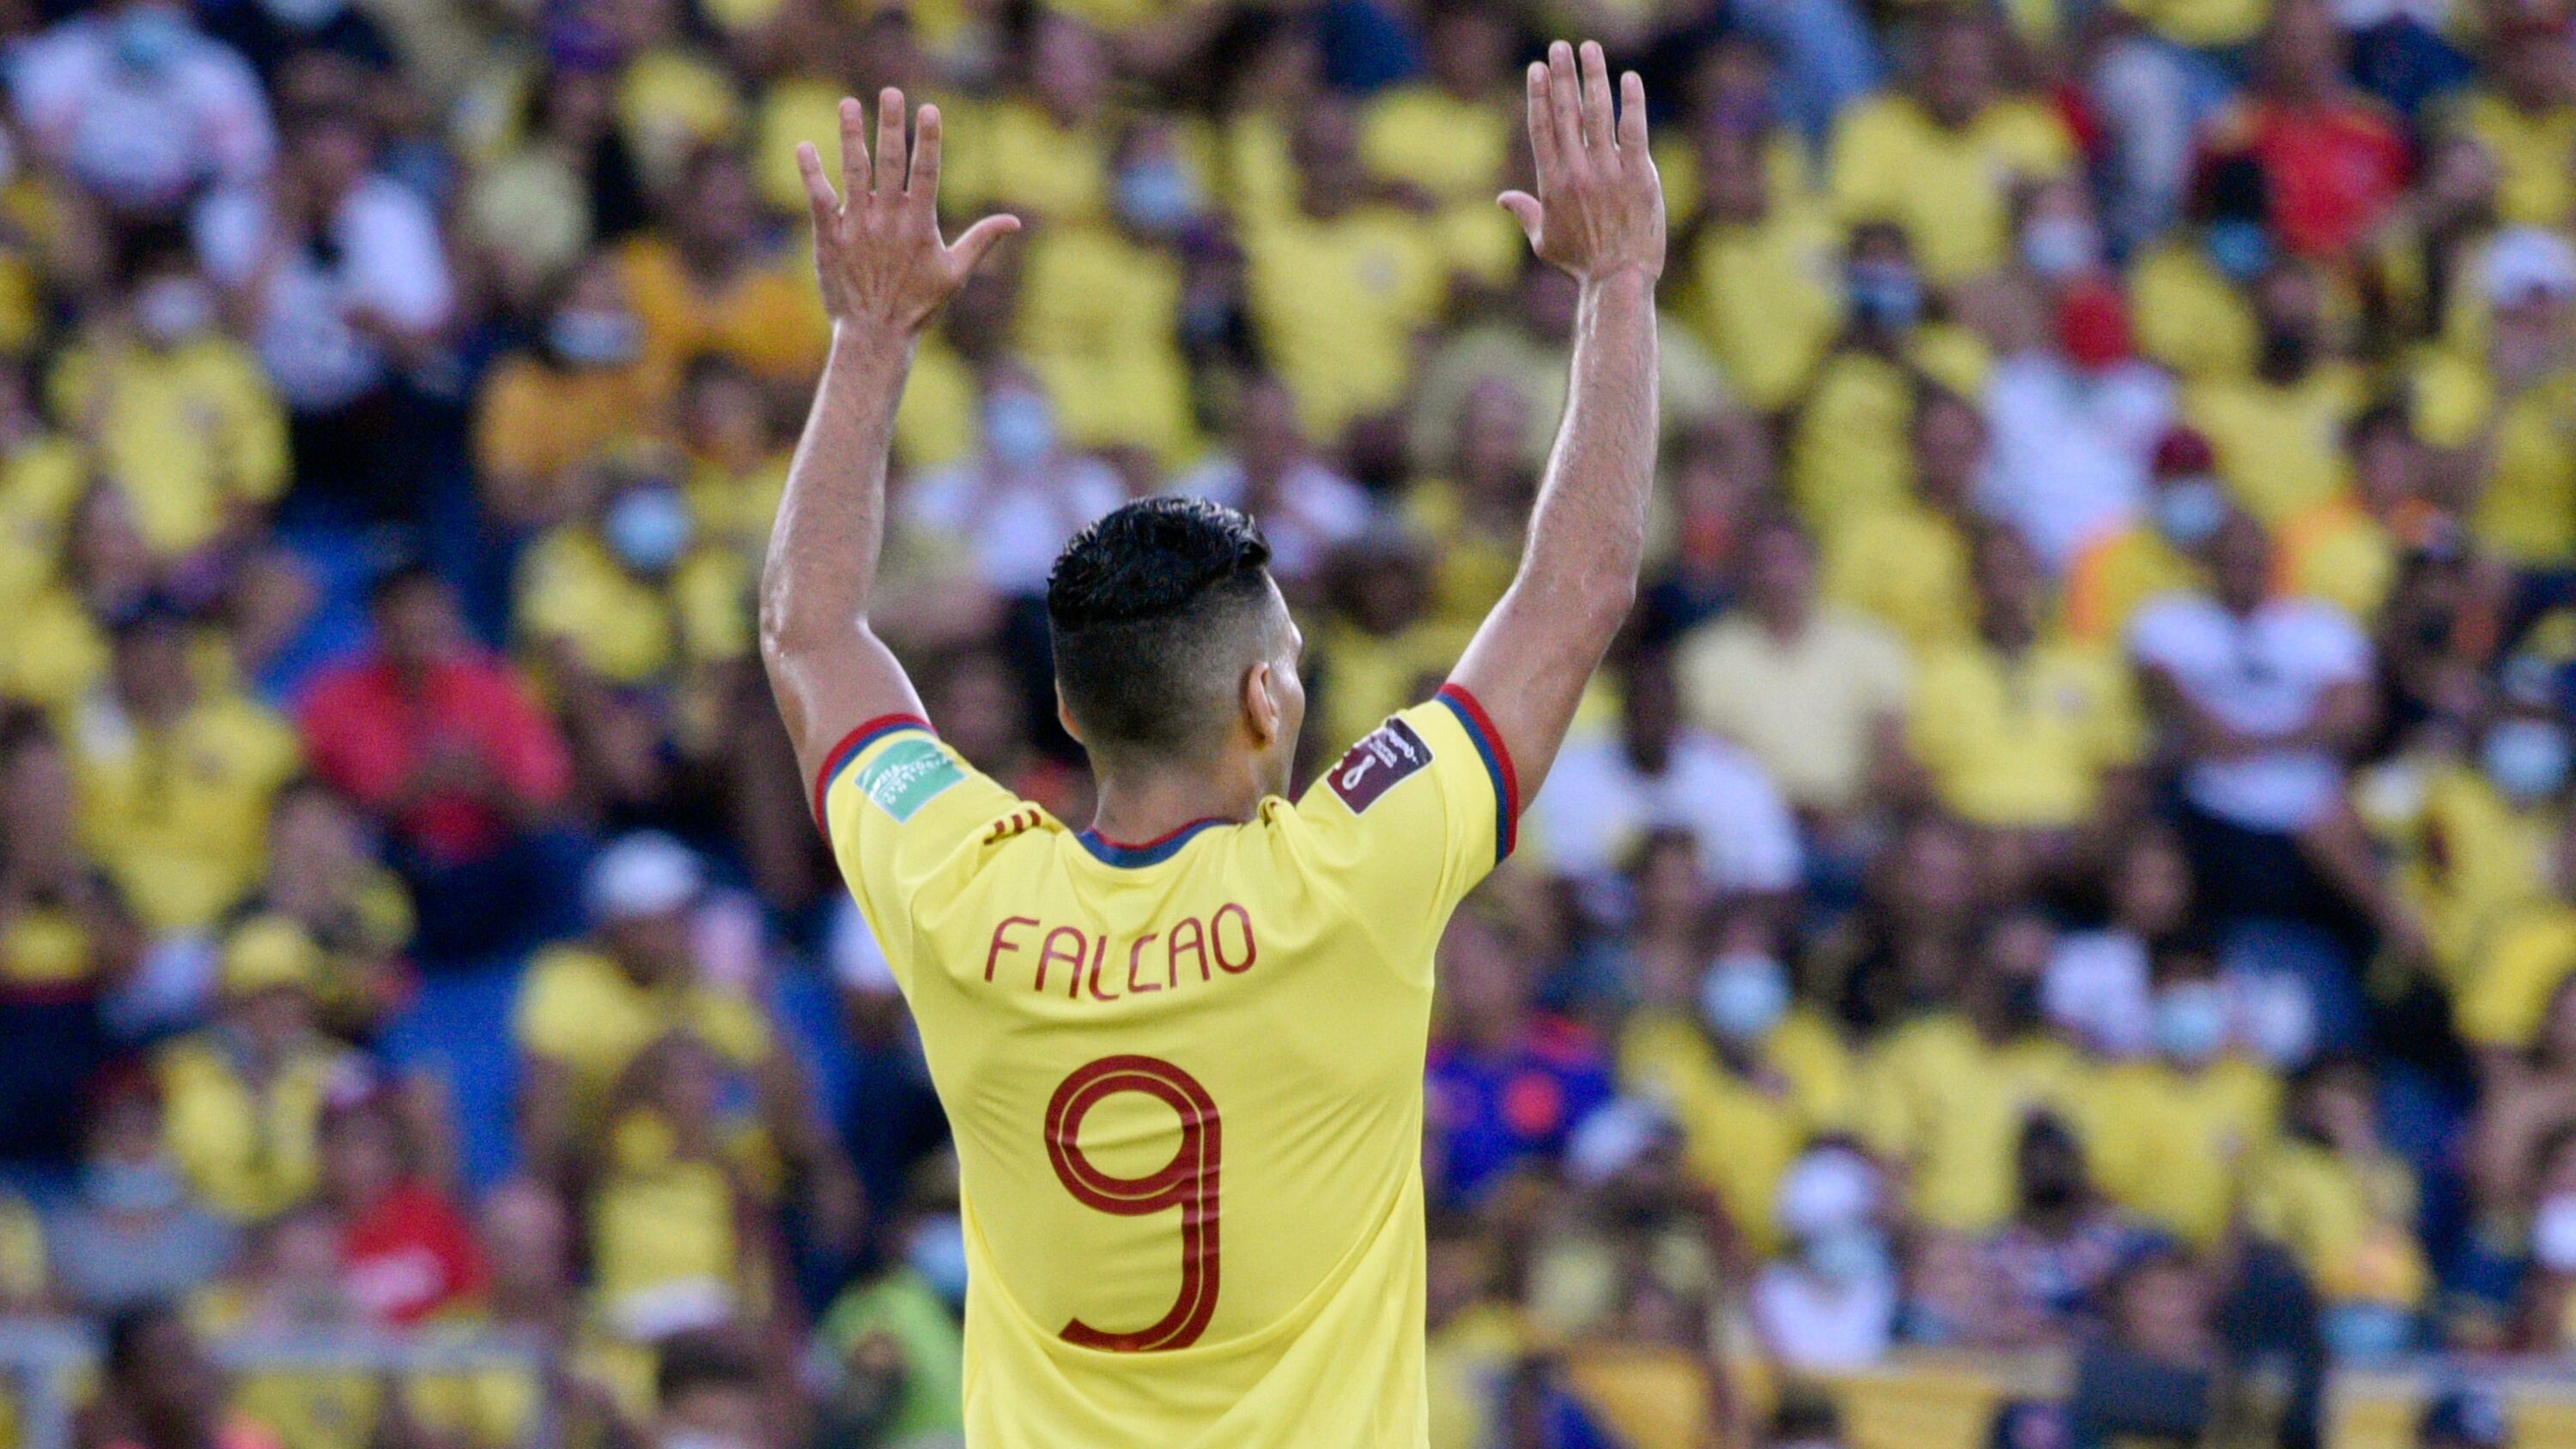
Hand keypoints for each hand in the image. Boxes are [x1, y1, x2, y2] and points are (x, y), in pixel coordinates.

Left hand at [797, 89, 1019, 336]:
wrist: (874, 333)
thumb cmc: (919, 305)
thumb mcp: (955, 274)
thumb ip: (981, 240)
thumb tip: (1014, 221)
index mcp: (920, 224)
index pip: (926, 172)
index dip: (927, 139)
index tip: (928, 109)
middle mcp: (888, 219)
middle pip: (890, 162)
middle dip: (890, 125)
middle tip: (890, 91)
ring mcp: (857, 225)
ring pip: (854, 171)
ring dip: (851, 135)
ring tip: (848, 104)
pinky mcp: (830, 235)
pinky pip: (819, 197)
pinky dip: (811, 172)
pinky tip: (805, 147)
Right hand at [1499, 41, 1664, 284]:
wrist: (1618, 279)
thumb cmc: (1580, 264)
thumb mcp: (1543, 242)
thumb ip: (1525, 213)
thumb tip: (1502, 198)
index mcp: (1551, 184)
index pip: (1542, 128)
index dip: (1538, 95)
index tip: (1537, 68)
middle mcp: (1577, 173)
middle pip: (1566, 113)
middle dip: (1561, 76)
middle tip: (1559, 47)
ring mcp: (1608, 173)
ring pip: (1598, 114)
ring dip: (1594, 77)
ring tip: (1591, 50)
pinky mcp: (1638, 176)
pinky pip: (1634, 132)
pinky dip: (1632, 103)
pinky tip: (1629, 79)